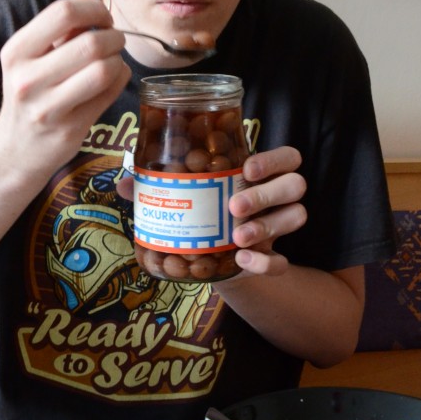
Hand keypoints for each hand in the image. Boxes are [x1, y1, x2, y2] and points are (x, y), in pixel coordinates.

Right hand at [0, 0, 130, 187]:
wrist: (17, 149)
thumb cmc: (31, 93)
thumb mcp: (33, 55)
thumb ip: (60, 23)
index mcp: (16, 52)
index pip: (63, 12)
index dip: (93, 8)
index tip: (102, 16)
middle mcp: (28, 79)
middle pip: (90, 42)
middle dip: (113, 36)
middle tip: (114, 40)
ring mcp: (49, 107)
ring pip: (104, 69)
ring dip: (118, 58)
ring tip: (112, 59)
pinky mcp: (71, 128)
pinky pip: (110, 92)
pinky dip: (120, 77)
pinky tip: (113, 77)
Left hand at [116, 144, 306, 276]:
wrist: (209, 257)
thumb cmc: (199, 211)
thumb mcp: (182, 195)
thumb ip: (156, 186)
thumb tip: (124, 184)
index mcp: (256, 173)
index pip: (286, 157)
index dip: (274, 159)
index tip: (246, 169)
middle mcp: (274, 196)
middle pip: (295, 185)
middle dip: (267, 194)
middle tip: (234, 206)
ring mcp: (276, 227)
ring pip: (297, 217)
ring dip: (268, 226)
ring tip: (236, 237)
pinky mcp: (271, 258)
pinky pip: (282, 261)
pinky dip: (266, 262)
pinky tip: (243, 261)